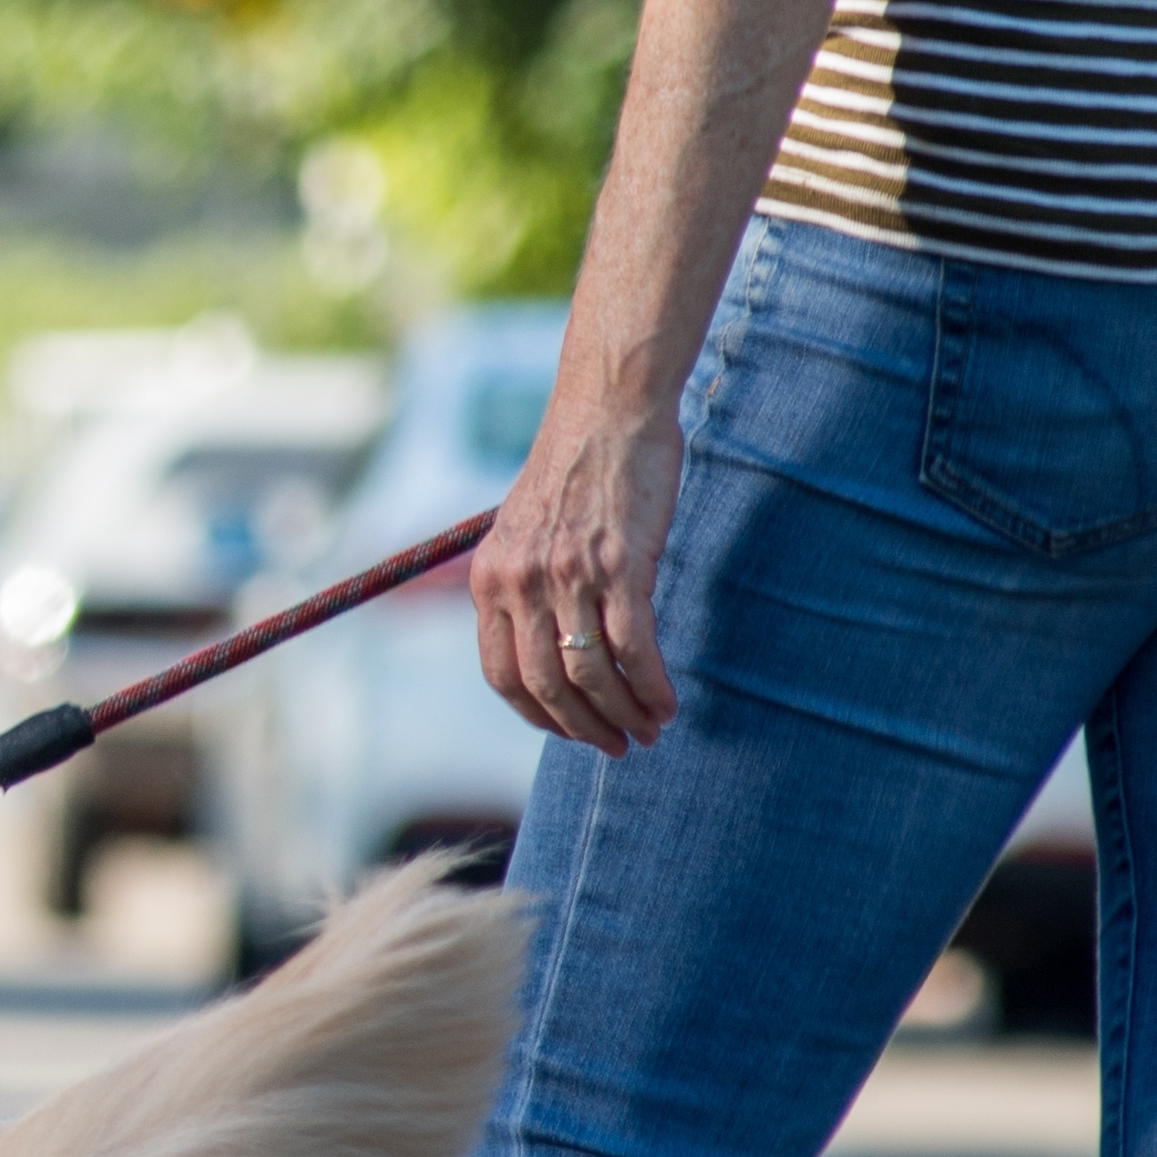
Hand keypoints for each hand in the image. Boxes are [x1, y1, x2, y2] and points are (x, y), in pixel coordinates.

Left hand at [469, 375, 686, 752]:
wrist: (607, 409)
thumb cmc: (575, 467)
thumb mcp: (524, 530)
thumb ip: (526, 584)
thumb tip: (549, 645)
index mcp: (489, 579)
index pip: (502, 676)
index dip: (537, 715)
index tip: (568, 730)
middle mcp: (520, 583)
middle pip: (547, 687)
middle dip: (585, 728)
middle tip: (619, 746)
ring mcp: (568, 576)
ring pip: (592, 675)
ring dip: (624, 716)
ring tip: (649, 732)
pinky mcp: (620, 567)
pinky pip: (634, 649)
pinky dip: (652, 687)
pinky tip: (668, 703)